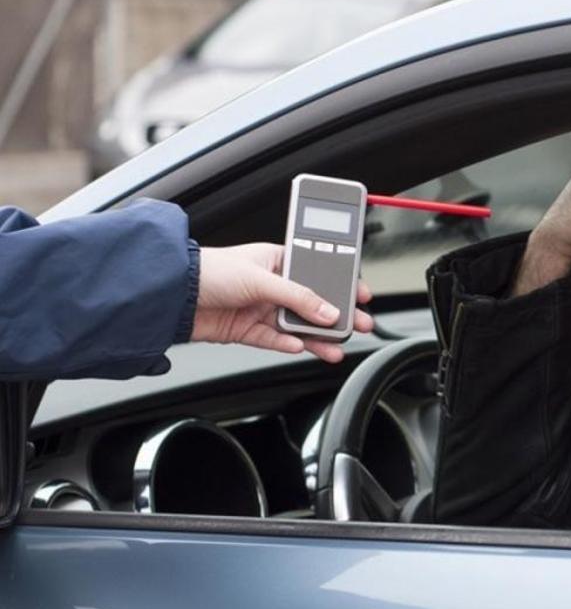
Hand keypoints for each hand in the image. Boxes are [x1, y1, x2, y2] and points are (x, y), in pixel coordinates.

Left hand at [192, 243, 373, 362]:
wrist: (170, 295)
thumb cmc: (208, 270)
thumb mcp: (261, 278)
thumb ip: (298, 297)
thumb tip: (327, 311)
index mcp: (278, 261)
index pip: (319, 272)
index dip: (342, 284)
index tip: (362, 295)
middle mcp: (271, 284)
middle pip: (312, 303)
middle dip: (337, 315)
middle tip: (360, 325)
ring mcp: (259, 308)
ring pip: (296, 325)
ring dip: (316, 337)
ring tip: (335, 347)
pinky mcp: (246, 330)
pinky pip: (274, 340)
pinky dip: (288, 345)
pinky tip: (300, 347)